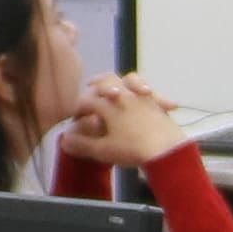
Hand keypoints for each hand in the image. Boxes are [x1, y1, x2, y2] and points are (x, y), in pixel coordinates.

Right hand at [62, 73, 193, 167]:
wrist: (168, 151)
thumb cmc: (132, 150)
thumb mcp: (103, 150)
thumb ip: (82, 144)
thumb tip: (64, 140)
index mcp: (107, 105)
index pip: (87, 101)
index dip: (78, 108)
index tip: (74, 116)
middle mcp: (124, 95)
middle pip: (107, 81)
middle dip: (97, 84)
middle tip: (91, 85)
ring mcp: (143, 97)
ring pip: (131, 79)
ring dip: (122, 80)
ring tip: (120, 84)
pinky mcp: (159, 104)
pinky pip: (152, 92)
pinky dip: (148, 92)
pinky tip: (150, 95)